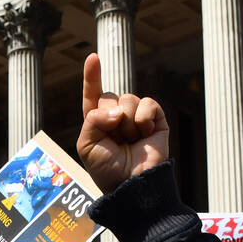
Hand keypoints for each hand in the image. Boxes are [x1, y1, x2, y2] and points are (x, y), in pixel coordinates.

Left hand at [76, 53, 168, 195]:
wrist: (131, 184)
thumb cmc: (107, 169)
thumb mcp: (87, 144)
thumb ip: (93, 119)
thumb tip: (119, 109)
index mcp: (98, 121)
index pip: (93, 95)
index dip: (92, 76)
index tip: (93, 58)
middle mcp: (116, 116)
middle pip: (109, 96)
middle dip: (109, 116)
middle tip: (115, 139)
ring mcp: (136, 117)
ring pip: (128, 99)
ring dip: (126, 123)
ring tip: (130, 141)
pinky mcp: (155, 119)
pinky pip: (147, 104)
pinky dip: (143, 119)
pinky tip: (145, 134)